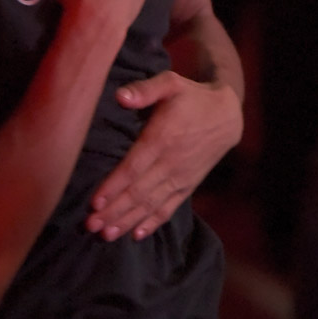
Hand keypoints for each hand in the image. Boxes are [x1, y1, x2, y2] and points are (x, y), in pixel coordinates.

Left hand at [86, 71, 242, 240]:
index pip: (133, 168)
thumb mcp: (170, 83)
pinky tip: (136, 235)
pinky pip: (169, 207)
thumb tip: (120, 96)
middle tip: (90, 226)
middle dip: (113, 211)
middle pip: (138, 192)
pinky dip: (153, 222)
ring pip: (151, 204)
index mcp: (162, 138)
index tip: (94, 202)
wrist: (227, 115)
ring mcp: (181, 177)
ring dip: (127, 221)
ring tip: (106, 235)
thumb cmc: (191, 97)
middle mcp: (171, 163)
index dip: (113, 186)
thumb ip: (145, 89)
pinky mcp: (188, 185)